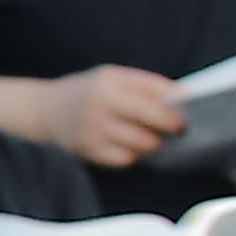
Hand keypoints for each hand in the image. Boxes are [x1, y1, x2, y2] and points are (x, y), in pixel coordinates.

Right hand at [38, 64, 190, 168]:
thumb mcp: (113, 77)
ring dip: (153, 142)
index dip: (176, 107)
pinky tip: (131, 146)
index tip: (191, 113)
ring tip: (153, 136)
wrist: (44, 110)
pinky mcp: (89, 152)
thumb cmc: (89, 91)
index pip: (153, 95)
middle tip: (179, 129)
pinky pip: (125, 159)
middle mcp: (100, 106)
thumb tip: (185, 97)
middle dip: (171, 127)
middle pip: (151, 121)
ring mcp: (93, 130)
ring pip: (142, 143)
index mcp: (109, 82)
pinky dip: (133, 154)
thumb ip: (147, 85)